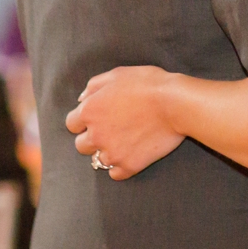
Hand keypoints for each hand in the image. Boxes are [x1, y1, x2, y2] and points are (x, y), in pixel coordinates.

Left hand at [66, 66, 184, 180]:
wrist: (176, 103)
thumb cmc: (149, 84)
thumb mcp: (118, 74)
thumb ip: (94, 85)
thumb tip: (81, 99)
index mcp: (90, 111)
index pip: (72, 124)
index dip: (84, 120)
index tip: (99, 117)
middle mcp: (96, 135)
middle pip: (81, 145)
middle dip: (93, 137)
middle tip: (113, 129)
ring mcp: (112, 153)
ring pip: (97, 160)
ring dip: (108, 151)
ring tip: (126, 141)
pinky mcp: (129, 165)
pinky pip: (115, 174)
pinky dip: (121, 166)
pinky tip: (132, 154)